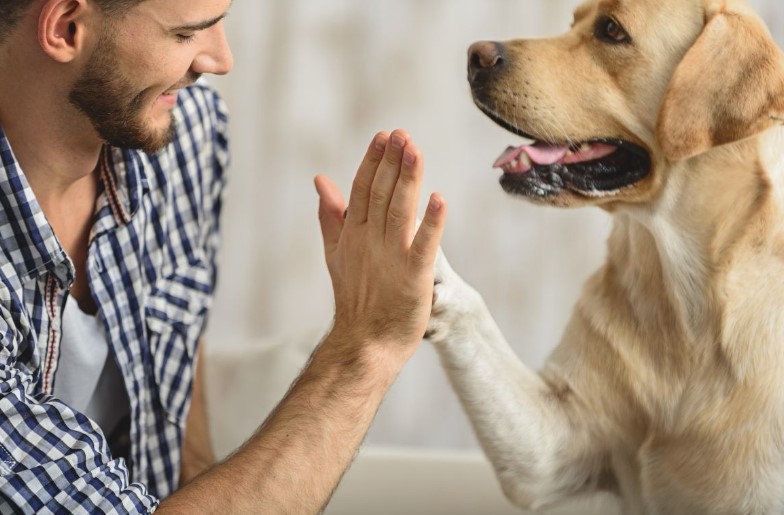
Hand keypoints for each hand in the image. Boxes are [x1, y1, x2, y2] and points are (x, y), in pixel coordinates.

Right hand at [314, 130, 446, 357]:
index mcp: (353, 233)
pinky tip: (439, 199)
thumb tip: (320, 180)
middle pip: (381, 193)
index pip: (362, 189)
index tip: (384, 136)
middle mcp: (370, 241)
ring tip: (415, 151)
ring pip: (399, 210)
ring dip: (408, 180)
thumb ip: (331, 215)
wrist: (364, 342)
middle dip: (392, 162)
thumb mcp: (336, 252)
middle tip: (402, 134)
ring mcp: (391, 257)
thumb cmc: (355, 298)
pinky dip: (431, 222)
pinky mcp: (414, 276)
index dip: (374, 162)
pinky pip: (424, 245)